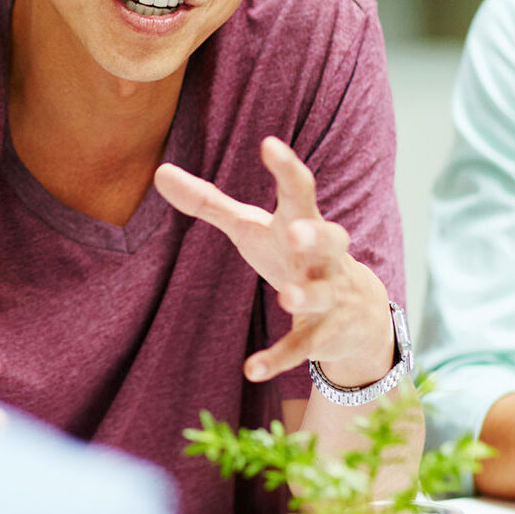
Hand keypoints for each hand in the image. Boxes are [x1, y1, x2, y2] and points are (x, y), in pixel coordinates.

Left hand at [154, 136, 393, 385]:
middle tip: (297, 233)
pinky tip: (251, 369)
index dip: (286, 167)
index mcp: (303, 221)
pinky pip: (303, 347)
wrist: (356, 313)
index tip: (269, 144)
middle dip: (316, 236)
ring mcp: (329, 295)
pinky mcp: (324, 334)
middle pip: (331, 238)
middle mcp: (324, 256)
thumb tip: (158, 171)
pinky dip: (279, 358)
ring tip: (287, 297)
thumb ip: (209, 202)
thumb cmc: (291, 255)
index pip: (300, 189)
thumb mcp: (252, 228)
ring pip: (323, 294)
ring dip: (306, 295)